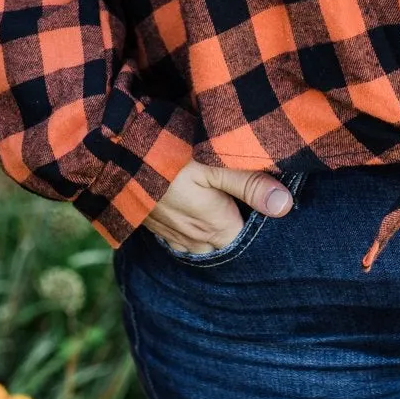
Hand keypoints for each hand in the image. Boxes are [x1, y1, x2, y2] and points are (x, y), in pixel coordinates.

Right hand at [143, 160, 292, 253]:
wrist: (113, 155)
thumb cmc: (169, 155)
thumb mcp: (215, 163)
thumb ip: (251, 184)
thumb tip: (286, 206)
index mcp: (215, 226)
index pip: (249, 238)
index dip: (261, 222)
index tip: (270, 202)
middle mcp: (194, 239)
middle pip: (227, 244)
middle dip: (240, 230)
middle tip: (251, 205)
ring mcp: (172, 235)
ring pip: (204, 243)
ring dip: (215, 231)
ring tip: (226, 209)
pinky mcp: (155, 227)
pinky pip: (182, 239)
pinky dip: (193, 230)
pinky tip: (195, 213)